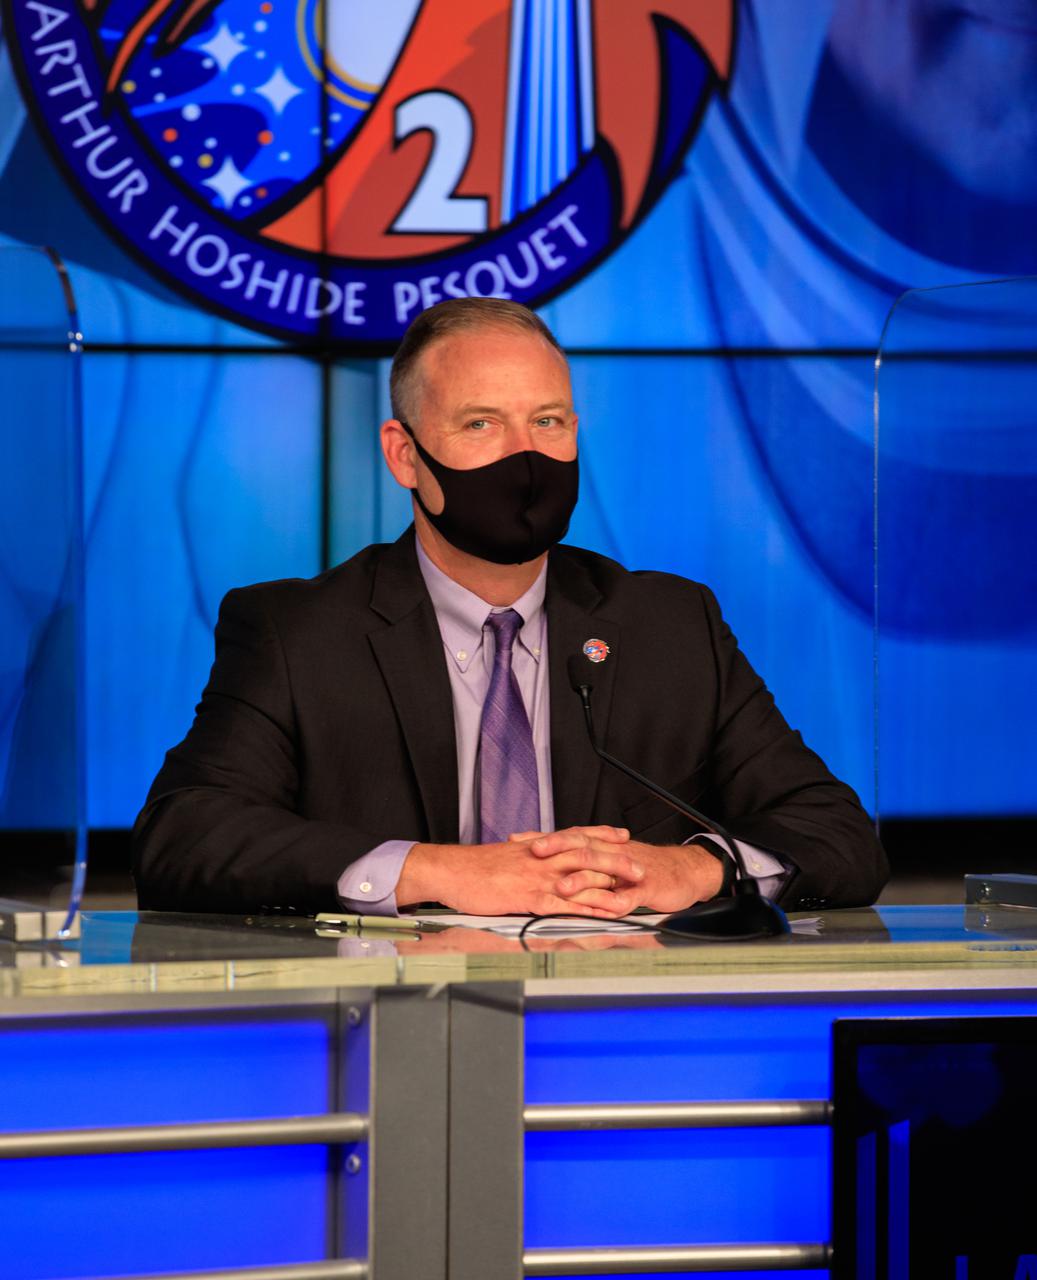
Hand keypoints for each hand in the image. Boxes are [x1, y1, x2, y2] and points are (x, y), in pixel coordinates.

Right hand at [396, 826, 644, 916]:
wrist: (450, 871)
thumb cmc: (473, 866)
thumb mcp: (504, 855)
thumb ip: (525, 856)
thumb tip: (536, 857)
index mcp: (536, 846)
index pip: (576, 835)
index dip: (601, 834)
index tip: (622, 835)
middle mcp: (542, 858)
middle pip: (588, 854)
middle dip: (617, 860)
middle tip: (640, 866)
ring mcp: (538, 877)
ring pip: (583, 878)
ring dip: (612, 885)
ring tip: (634, 890)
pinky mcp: (531, 898)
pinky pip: (568, 904)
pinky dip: (591, 908)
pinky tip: (606, 913)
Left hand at [529, 831, 724, 914]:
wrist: (684, 871)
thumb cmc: (642, 867)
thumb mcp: (610, 858)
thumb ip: (582, 859)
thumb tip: (547, 860)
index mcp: (602, 846)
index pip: (568, 836)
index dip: (543, 837)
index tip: (517, 839)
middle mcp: (612, 853)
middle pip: (581, 845)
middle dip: (556, 848)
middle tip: (533, 853)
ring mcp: (629, 871)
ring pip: (602, 870)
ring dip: (581, 879)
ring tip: (560, 887)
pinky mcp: (646, 888)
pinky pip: (630, 896)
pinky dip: (617, 903)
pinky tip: (605, 909)